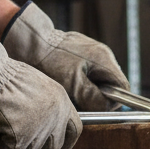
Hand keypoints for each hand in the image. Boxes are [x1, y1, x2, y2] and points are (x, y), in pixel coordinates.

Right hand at [0, 24, 80, 148]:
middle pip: (55, 146)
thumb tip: (44, 123)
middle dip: (39, 146)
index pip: (75, 130)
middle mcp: (55, 117)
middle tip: (22, 137)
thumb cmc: (2, 74)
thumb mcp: (36, 85)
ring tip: (2, 119)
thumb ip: (46, 105)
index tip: (57, 143)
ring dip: (16, 140)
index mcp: (61, 101)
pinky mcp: (20, 138)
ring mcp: (39, 129)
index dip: (66, 140)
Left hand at [2, 1, 128, 110]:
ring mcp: (91, 51)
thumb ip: (97, 100)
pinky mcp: (80, 52)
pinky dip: (79, 80)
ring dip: (87, 89)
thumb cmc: (49, 62)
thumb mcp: (74, 87)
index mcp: (104, 59)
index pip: (122, 87)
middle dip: (98, 95)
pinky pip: (87, 73)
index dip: (114, 101)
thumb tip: (109, 106)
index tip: (97, 106)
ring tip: (70, 88)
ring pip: (98, 80)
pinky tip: (65, 79)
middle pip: (111, 84)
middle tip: (79, 98)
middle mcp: (101, 53)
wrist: (27, 42)